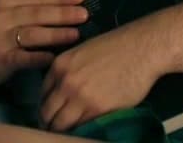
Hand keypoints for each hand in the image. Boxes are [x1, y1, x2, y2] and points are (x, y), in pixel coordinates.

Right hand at [0, 0, 86, 89]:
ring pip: (32, 34)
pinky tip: (52, 58)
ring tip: (76, 33)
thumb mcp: (9, 10)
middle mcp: (1, 17)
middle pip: (37, 14)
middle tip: (84, 14)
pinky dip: (38, 57)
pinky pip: (22, 58)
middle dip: (62, 13)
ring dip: (55, 34)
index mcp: (6, 1)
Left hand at [39, 23, 164, 131]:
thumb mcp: (80, 53)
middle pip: (47, 112)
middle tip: (55, 129)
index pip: (42, 95)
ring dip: (62, 131)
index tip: (50, 115)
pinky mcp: (98, 109)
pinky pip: (82, 127)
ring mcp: (81, 97)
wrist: (140, 49)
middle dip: (49, 123)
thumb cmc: (115, 48)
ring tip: (68, 133)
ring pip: (61, 124)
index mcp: (59, 66)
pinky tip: (84, 131)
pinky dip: (80, 131)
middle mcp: (65, 82)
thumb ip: (67, 73)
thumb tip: (61, 94)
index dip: (46, 107)